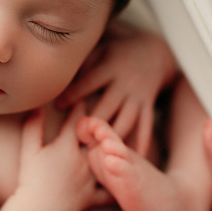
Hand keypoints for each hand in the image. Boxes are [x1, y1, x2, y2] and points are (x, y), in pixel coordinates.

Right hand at [0, 104, 110, 210]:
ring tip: (116, 145)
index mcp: (67, 147)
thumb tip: (36, 107)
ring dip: (111, 153)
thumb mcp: (29, 151)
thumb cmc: (30, 181)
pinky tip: (122, 180)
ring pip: (106, 162)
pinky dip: (115, 186)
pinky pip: (108, 191)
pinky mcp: (91, 197)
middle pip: (96, 139)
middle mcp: (83, 160)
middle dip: (100, 129)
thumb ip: (33, 127)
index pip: (76, 122)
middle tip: (105, 120)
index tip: (83, 100)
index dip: (80, 110)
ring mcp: (90, 179)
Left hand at [57, 24, 177, 154]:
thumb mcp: (101, 51)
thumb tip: (59, 77)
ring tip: (99, 154)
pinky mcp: (147, 107)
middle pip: (108, 106)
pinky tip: (131, 158)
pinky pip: (145, 127)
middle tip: (77, 139)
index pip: (90, 82)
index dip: (74, 93)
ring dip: (113, 137)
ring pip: (127, 120)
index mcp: (111, 68)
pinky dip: (140, 143)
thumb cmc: (116, 54)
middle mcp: (125, 83)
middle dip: (93, 123)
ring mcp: (138, 97)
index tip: (58, 105)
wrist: (153, 53)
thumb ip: (84, 65)